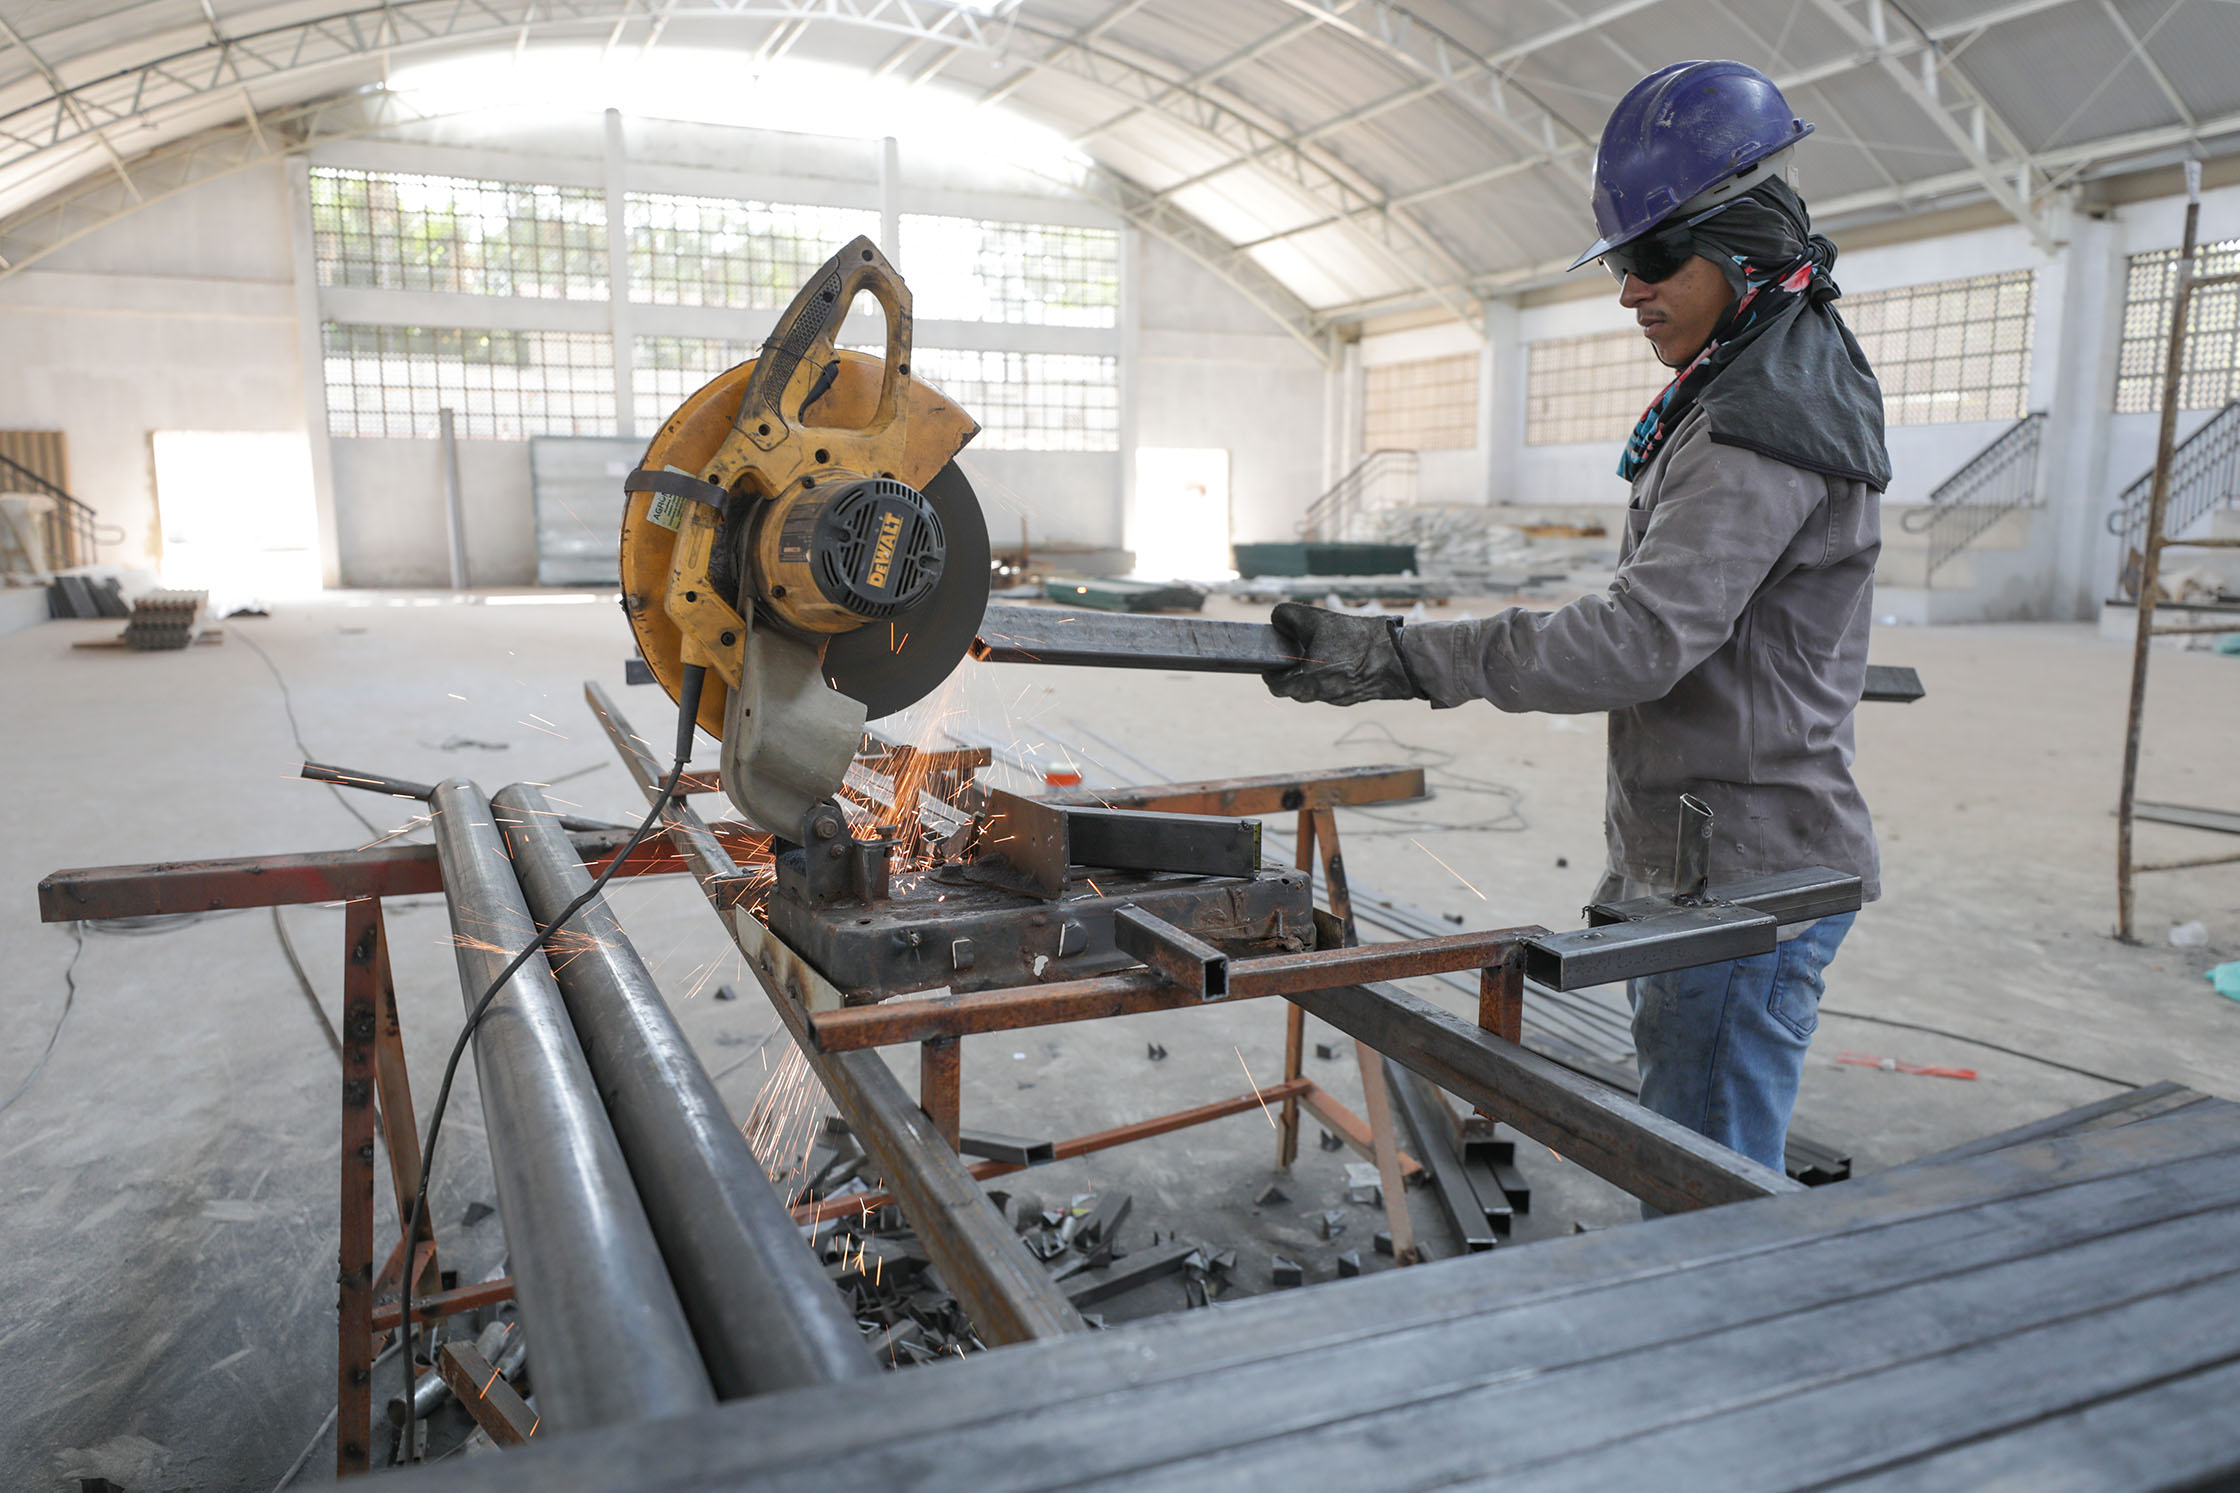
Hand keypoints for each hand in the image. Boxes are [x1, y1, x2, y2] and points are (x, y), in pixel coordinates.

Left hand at [1262, 603, 1426, 705]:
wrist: (1400, 657)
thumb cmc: (1358, 639)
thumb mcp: (1316, 618)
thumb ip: (1287, 616)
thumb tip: (1277, 619)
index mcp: (1308, 681)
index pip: (1276, 686)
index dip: (1271, 671)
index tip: (1274, 658)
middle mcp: (1322, 695)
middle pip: (1295, 689)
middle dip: (1292, 672)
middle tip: (1297, 651)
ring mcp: (1340, 698)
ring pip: (1316, 688)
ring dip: (1313, 673)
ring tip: (1322, 651)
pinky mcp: (1356, 696)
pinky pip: (1335, 688)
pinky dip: (1332, 675)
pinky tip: (1342, 657)